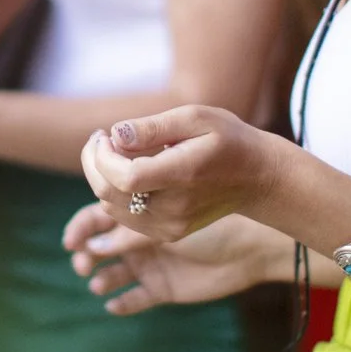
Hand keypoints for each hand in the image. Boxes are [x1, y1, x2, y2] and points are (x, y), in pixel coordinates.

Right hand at [63, 205, 284, 314]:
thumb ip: (131, 234)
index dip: (80, 229)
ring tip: (101, 282)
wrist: (249, 248)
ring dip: (102, 278)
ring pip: (114, 274)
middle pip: (100, 247)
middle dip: (87, 254)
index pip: (98, 218)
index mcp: (139, 215)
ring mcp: (150, 264)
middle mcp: (139, 240)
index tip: (71, 240)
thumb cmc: (211, 224)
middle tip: (84, 263)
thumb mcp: (166, 224)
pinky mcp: (162, 289)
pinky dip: (122, 303)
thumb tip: (93, 245)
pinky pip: (134, 299)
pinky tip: (114, 304)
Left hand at [77, 106, 283, 243]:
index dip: (102, 156)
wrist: (257, 178)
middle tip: (101, 139)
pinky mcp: (167, 234)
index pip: (124, 177)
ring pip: (111, 208)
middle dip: (93, 163)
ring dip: (101, 178)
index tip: (104, 134)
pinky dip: (115, 194)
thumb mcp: (196, 117)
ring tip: (112, 151)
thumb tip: (115, 134)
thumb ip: (153, 126)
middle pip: (109, 194)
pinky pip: (124, 217)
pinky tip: (125, 172)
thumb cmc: (228, 140)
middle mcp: (174, 208)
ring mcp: (170, 226)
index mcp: (182, 175)